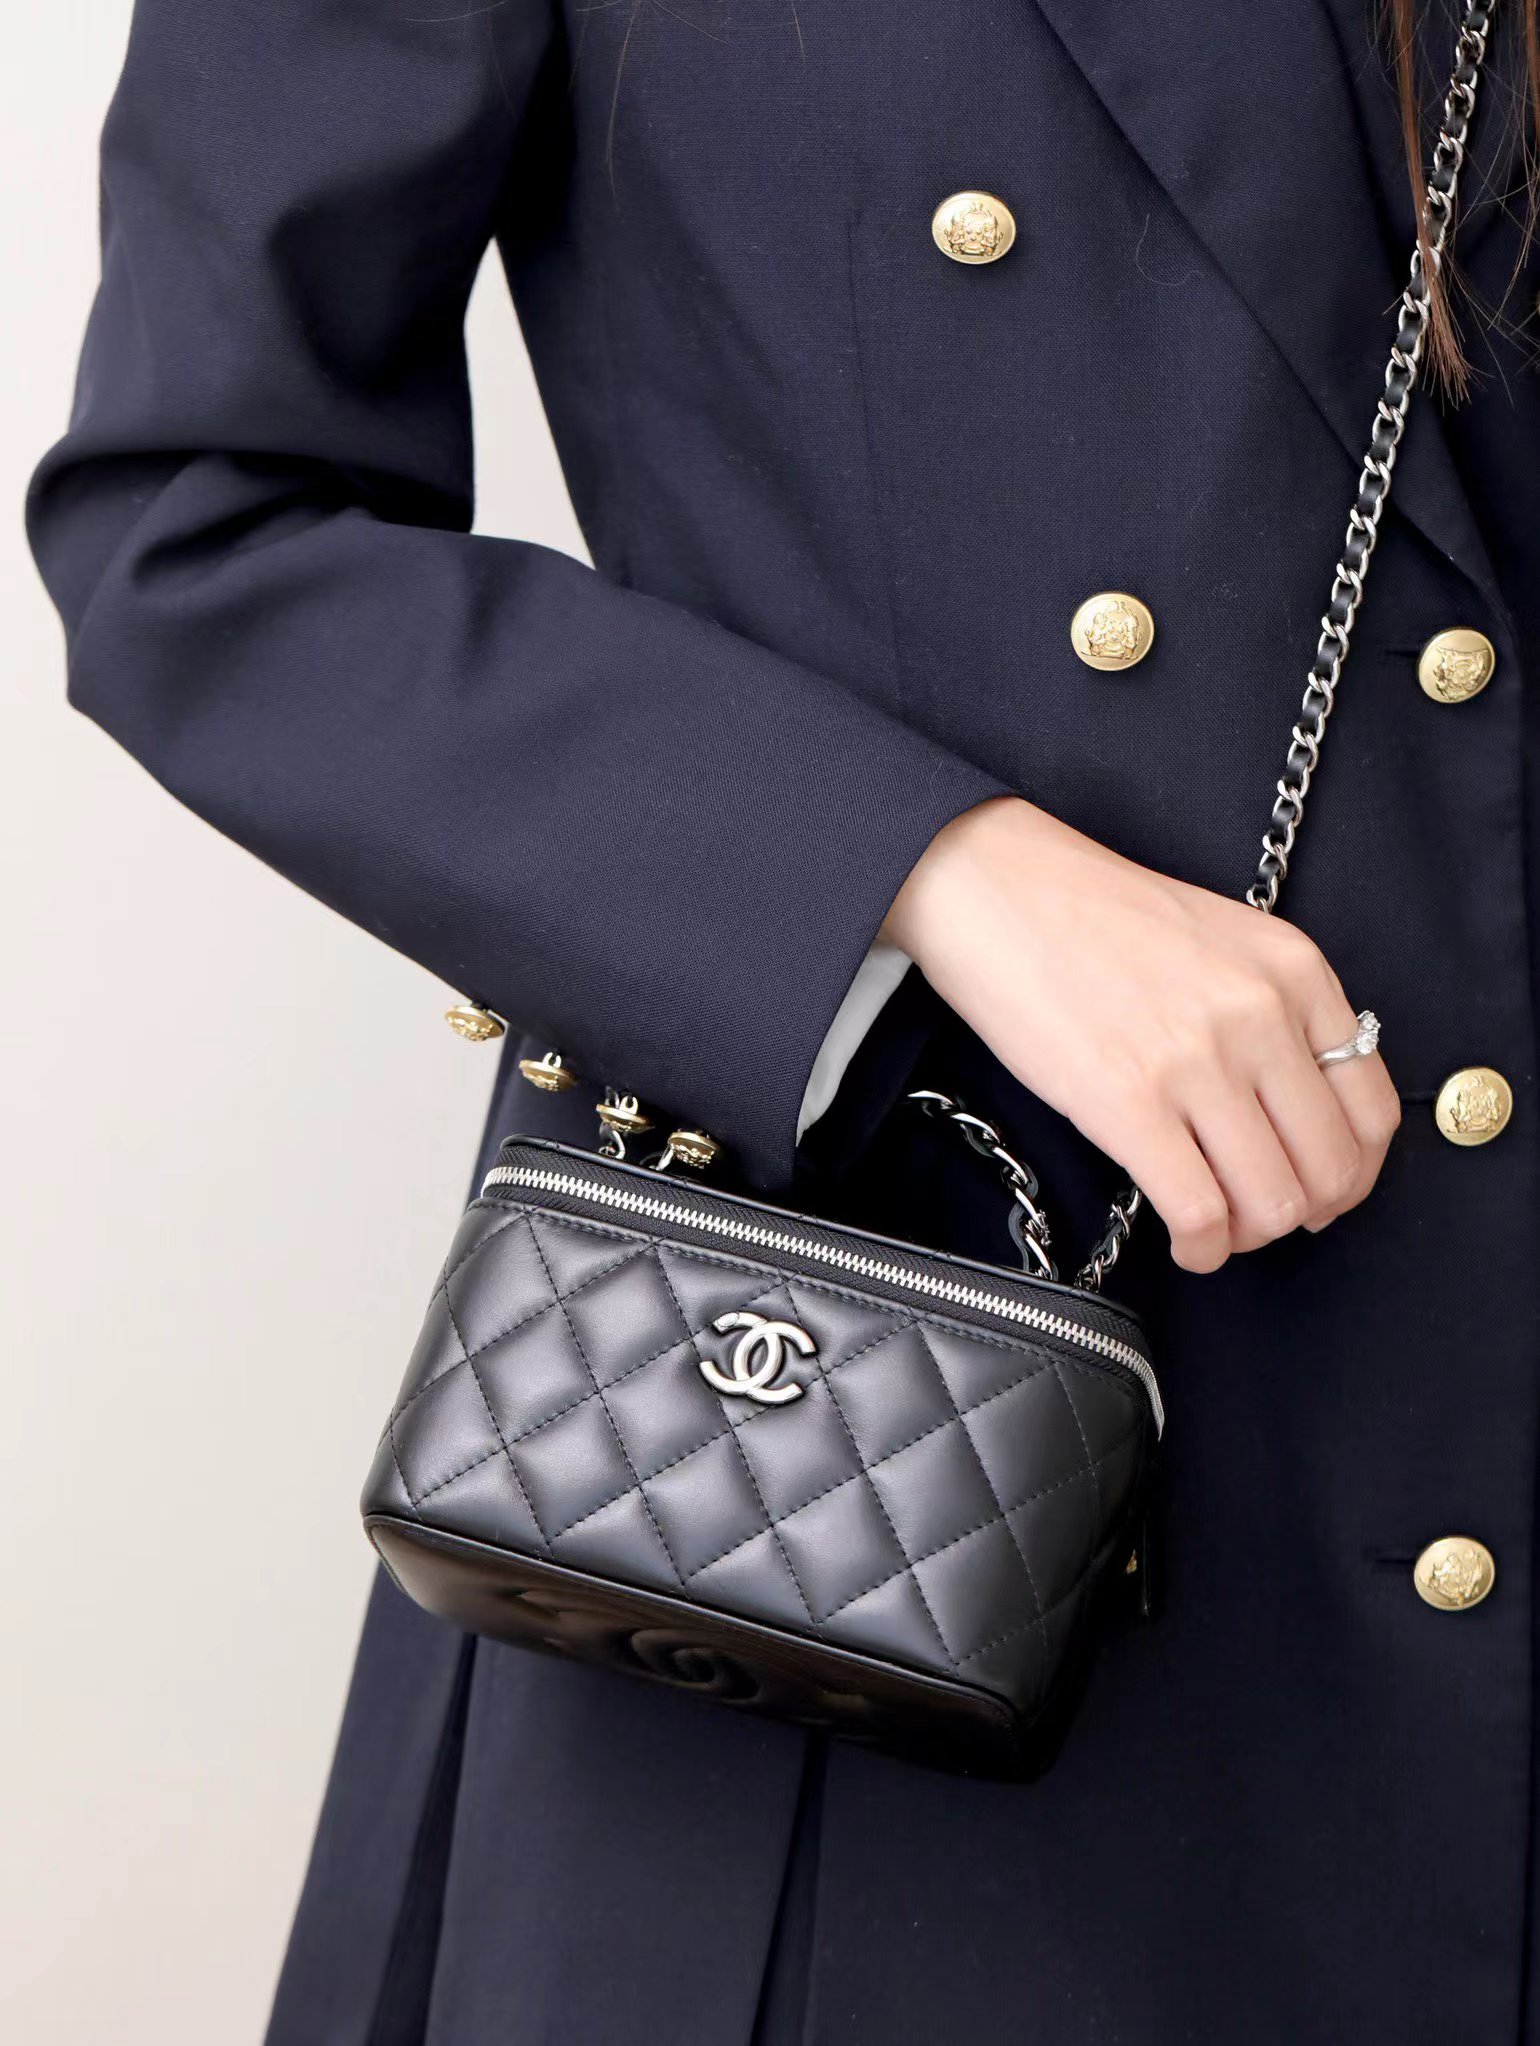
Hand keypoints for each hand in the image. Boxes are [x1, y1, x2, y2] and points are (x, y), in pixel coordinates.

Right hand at [883, 796, 1400, 1272]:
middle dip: (1304, 1213)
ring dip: (1251, 1236)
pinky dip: (1203, 1248)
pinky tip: (1188, 1243)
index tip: (1323, 1188)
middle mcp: (1261, 1015)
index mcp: (1294, 970)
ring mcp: (1198, 1062)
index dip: (1353, 1171)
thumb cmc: (1094, 914)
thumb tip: (1295, 1112)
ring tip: (1219, 1230)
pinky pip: (1200, 1212)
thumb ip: (1273, 1011)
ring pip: (1272, 1202)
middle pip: (1330, 1166)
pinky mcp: (1129, 1103)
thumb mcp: (1222, 939)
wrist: (998, 889)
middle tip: (1265, 1217)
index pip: (1371, 1108)